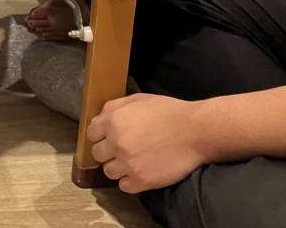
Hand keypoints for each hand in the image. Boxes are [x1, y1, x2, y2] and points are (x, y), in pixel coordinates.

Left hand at [88, 94, 206, 192]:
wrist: (195, 131)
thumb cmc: (168, 112)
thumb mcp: (137, 99)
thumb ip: (114, 106)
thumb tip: (99, 117)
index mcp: (113, 122)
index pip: (90, 133)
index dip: (100, 134)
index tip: (108, 136)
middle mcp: (117, 144)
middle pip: (97, 154)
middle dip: (107, 151)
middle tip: (122, 148)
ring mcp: (128, 164)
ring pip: (108, 172)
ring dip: (118, 167)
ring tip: (133, 160)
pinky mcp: (142, 181)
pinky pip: (124, 187)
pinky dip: (130, 181)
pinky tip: (139, 171)